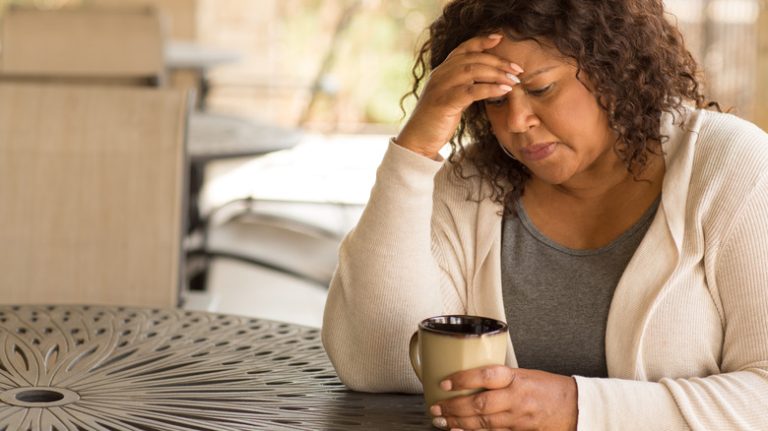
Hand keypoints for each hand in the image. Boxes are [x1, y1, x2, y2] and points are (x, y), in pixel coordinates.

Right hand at [396, 34, 522, 159]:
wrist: (417, 140)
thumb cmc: (437, 120)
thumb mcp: (450, 97)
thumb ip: (464, 85)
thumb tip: (488, 79)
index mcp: (441, 71)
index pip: (463, 49)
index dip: (481, 41)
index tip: (500, 40)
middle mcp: (440, 75)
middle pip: (473, 59)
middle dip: (498, 62)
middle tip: (517, 69)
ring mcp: (441, 87)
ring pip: (473, 71)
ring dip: (497, 74)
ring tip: (514, 80)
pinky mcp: (444, 102)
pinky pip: (471, 91)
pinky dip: (490, 89)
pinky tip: (504, 91)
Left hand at [430, 365, 577, 430]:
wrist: (574, 407)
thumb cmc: (548, 387)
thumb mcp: (524, 373)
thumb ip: (499, 376)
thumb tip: (470, 375)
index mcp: (516, 378)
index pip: (486, 375)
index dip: (463, 379)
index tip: (445, 382)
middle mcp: (516, 398)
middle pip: (480, 404)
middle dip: (454, 407)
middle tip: (435, 406)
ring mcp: (517, 418)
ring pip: (482, 423)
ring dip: (458, 422)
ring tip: (440, 419)